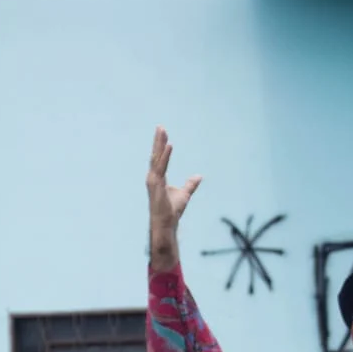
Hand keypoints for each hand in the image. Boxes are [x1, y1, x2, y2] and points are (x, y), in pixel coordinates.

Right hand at [147, 126, 201, 267]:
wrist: (167, 225)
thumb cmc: (172, 212)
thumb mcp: (185, 194)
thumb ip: (190, 184)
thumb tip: (199, 176)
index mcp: (158, 178)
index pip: (159, 159)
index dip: (161, 146)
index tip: (163, 133)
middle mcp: (153, 178)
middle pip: (156, 155)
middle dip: (158, 141)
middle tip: (160, 126)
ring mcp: (153, 181)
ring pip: (157, 159)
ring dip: (160, 144)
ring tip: (162, 131)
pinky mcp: (156, 185)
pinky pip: (161, 167)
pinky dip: (165, 156)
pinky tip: (169, 145)